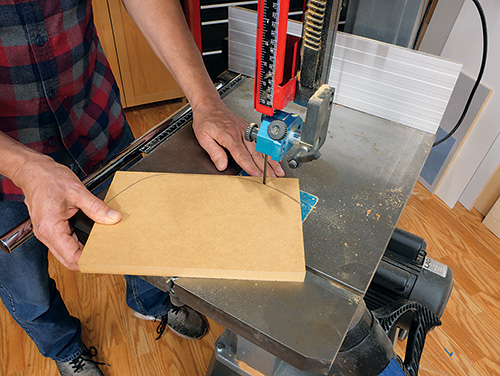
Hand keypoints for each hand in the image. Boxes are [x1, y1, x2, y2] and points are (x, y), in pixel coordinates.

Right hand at [13, 155, 121, 269]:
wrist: (33, 171)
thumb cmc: (49, 179)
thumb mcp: (77, 192)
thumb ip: (96, 207)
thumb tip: (113, 218)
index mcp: (51, 228)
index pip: (71, 257)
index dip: (88, 261)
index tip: (104, 259)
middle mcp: (46, 234)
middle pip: (68, 259)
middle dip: (87, 259)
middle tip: (106, 256)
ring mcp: (46, 233)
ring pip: (66, 253)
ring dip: (82, 252)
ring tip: (101, 248)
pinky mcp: (50, 229)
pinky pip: (64, 243)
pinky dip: (77, 244)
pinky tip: (90, 240)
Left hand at [192, 99, 284, 176]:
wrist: (210, 105)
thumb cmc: (206, 120)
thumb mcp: (204, 138)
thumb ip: (214, 152)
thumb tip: (221, 165)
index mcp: (230, 137)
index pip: (243, 156)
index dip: (251, 167)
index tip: (258, 176)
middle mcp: (241, 133)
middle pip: (256, 153)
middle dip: (266, 167)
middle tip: (274, 177)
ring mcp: (246, 130)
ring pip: (261, 148)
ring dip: (271, 160)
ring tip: (279, 170)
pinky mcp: (248, 128)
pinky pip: (260, 141)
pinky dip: (268, 150)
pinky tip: (274, 156)